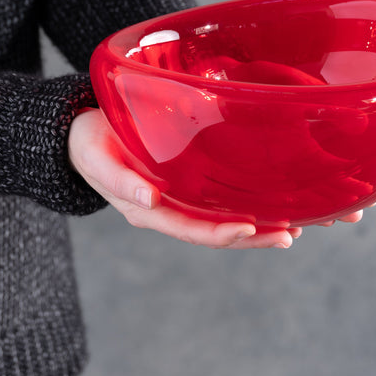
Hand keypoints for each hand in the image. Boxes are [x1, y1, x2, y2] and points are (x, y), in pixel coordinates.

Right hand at [69, 108, 305, 248]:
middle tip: (289, 236)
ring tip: (294, 228)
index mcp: (148, 211)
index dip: (221, 233)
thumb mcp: (98, 158)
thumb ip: (121, 180)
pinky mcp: (187, 186)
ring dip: (258, 228)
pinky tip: (275, 204)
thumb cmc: (89, 144)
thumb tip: (150, 201)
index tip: (251, 229)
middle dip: (253, 238)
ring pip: (222, 221)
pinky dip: (248, 206)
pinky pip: (220, 203)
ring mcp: (179, 201)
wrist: (80, 136)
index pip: (190, 230)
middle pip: (215, 233)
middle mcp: (169, 212)